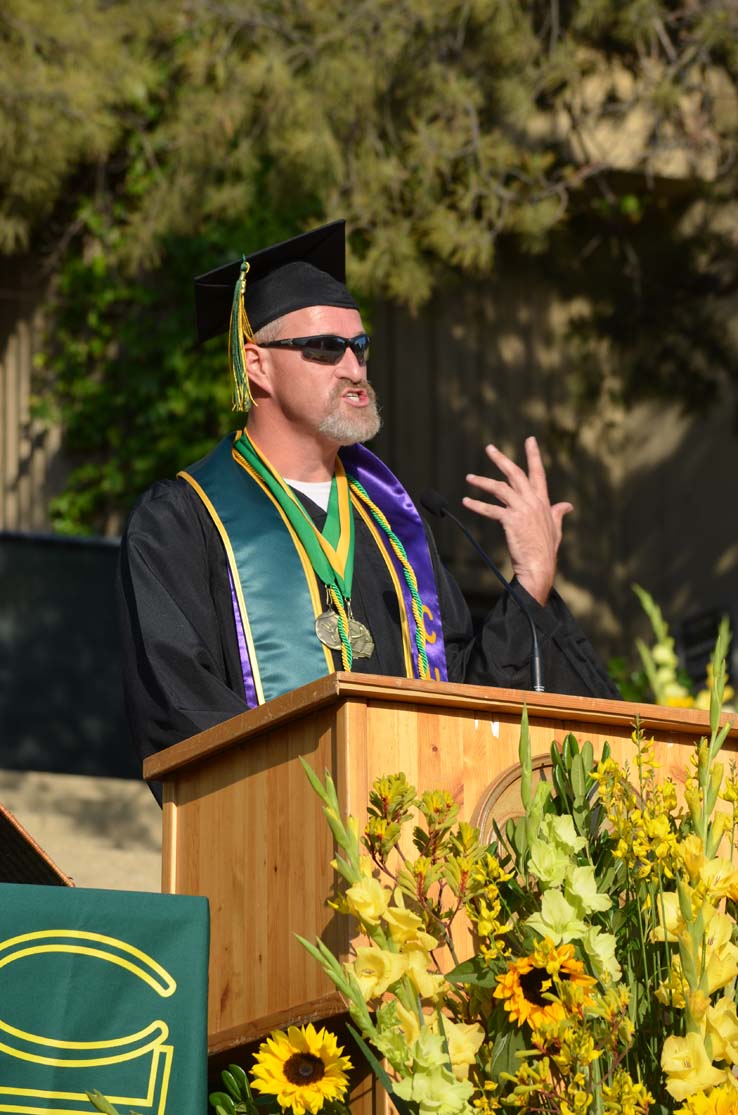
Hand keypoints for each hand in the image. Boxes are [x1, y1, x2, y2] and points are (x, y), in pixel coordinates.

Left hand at [462, 436, 571, 604]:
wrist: (540, 565)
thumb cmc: (546, 550)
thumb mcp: (556, 528)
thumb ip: (558, 513)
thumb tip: (568, 506)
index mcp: (543, 501)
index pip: (538, 473)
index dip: (533, 455)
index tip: (530, 440)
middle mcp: (533, 501)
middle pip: (515, 474)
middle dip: (501, 459)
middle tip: (489, 448)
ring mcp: (522, 510)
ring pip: (499, 488)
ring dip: (482, 482)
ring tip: (469, 477)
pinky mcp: (511, 520)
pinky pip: (490, 509)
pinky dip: (477, 505)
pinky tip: (466, 501)